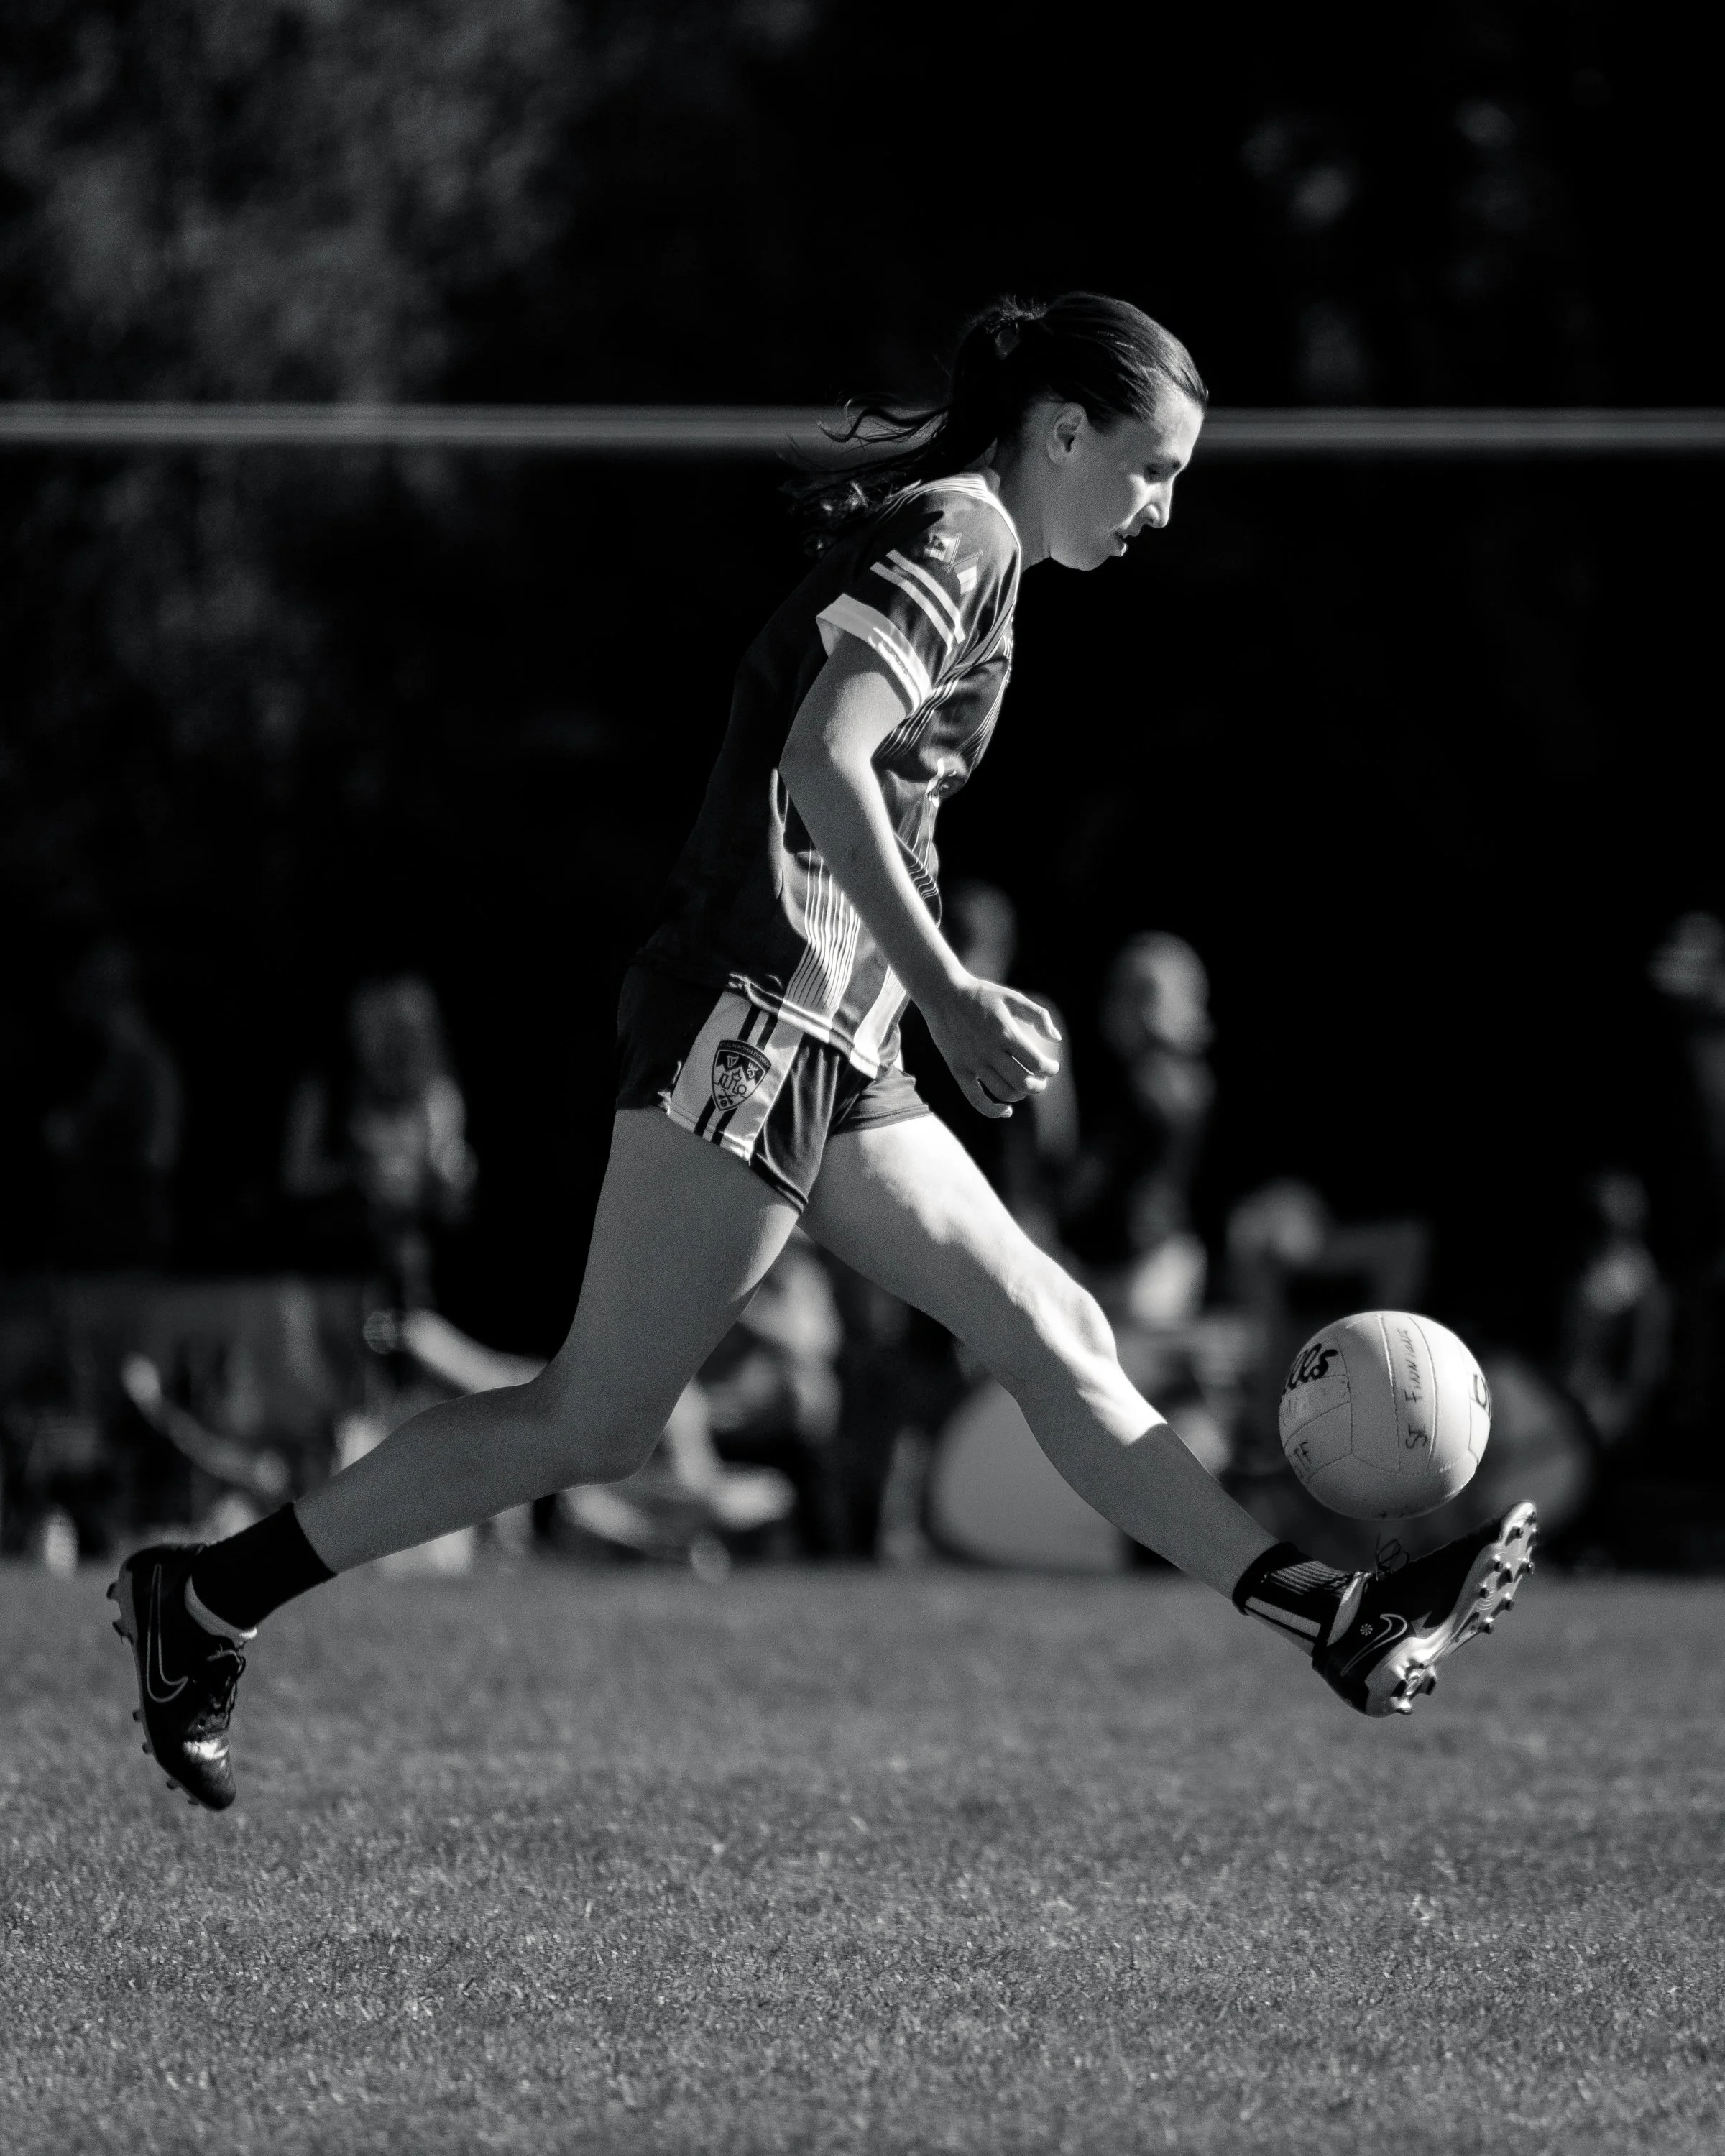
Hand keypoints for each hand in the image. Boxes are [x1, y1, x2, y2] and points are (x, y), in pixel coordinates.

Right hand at [922, 974, 1061, 1119]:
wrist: (942, 993)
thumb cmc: (981, 994)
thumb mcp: (1012, 997)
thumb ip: (1039, 1015)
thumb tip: (1057, 1039)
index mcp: (1005, 1032)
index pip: (1036, 1063)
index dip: (1050, 1069)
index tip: (1051, 1066)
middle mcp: (989, 1050)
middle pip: (1022, 1082)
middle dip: (1039, 1086)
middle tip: (1041, 1080)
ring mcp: (972, 1062)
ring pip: (1003, 1092)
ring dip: (1021, 1094)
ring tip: (1024, 1086)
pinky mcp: (958, 1069)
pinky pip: (976, 1099)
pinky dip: (993, 1111)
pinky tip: (1006, 1110)